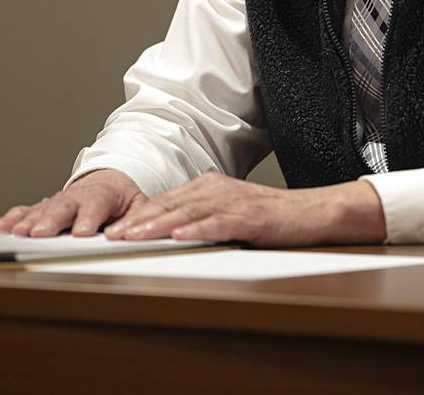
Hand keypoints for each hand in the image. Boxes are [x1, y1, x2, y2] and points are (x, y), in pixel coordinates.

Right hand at [0, 169, 146, 236]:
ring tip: (18, 234)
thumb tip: (134, 233)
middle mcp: (77, 197)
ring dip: (28, 222)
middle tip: (41, 233)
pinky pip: (26, 212)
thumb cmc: (121, 197)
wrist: (108, 180)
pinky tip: (1, 228)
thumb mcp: (137, 204)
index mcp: (102, 195)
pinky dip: (13, 219)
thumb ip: (137, 218)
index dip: (88, 218)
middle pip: (63, 207)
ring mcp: (58, 201)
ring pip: (42, 210)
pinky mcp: (44, 208)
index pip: (96, 206)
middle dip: (52, 220)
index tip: (82, 232)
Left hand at [104, 173, 386, 246]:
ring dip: (158, 225)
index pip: (165, 202)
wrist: (312, 212)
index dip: (137, 216)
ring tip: (133, 237)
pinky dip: (197, 229)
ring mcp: (234, 201)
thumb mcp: (230, 213)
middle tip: (111, 237)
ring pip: (187, 212)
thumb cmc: (270, 218)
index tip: (112, 232)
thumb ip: (202, 216)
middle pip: (169, 205)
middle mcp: (217, 188)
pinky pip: (219, 223)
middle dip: (138, 221)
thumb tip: (169, 231)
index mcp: (209, 186)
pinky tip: (180, 236)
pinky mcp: (251, 217)